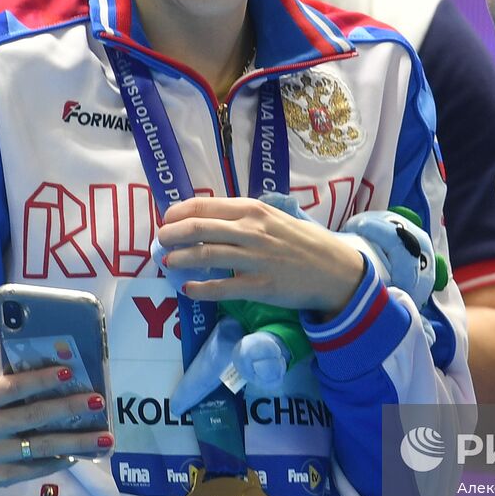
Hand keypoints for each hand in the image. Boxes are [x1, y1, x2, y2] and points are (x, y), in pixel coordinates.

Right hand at [0, 351, 113, 492]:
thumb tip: (38, 349)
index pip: (12, 387)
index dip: (41, 379)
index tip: (70, 371)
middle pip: (33, 416)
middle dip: (69, 407)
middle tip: (99, 401)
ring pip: (40, 447)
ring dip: (76, 442)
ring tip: (105, 437)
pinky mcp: (0, 478)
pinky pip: (36, 469)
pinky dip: (60, 460)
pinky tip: (81, 453)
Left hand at [156, 197, 364, 315]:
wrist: (334, 270)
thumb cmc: (302, 242)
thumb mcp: (274, 218)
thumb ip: (244, 217)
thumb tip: (209, 221)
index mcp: (253, 210)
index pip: (204, 205)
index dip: (179, 212)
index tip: (167, 219)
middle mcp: (251, 230)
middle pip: (199, 228)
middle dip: (172, 234)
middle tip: (160, 241)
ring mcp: (255, 259)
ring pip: (205, 256)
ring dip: (180, 258)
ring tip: (168, 262)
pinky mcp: (260, 286)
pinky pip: (221, 288)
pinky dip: (200, 289)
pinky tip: (188, 290)